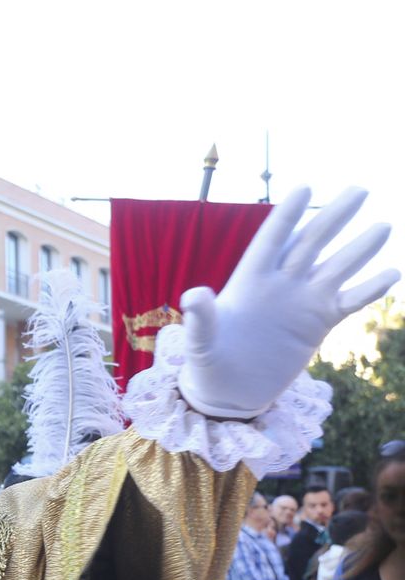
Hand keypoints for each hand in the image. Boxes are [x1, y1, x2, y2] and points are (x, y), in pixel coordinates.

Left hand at [178, 186, 398, 418]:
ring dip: (359, 249)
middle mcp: (280, 284)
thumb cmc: (208, 364)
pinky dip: (369, 290)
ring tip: (383, 227)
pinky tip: (391, 274)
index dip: (288, 214)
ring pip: (336, 267)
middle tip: (359, 190)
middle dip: (333, 217)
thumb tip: (194, 295)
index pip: (272, 239)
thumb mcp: (201, 343)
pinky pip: (349, 301)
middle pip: (311, 242)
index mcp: (249, 280)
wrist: (230, 393)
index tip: (305, 186)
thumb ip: (200, 319)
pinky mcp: (318, 323)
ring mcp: (302, 301)